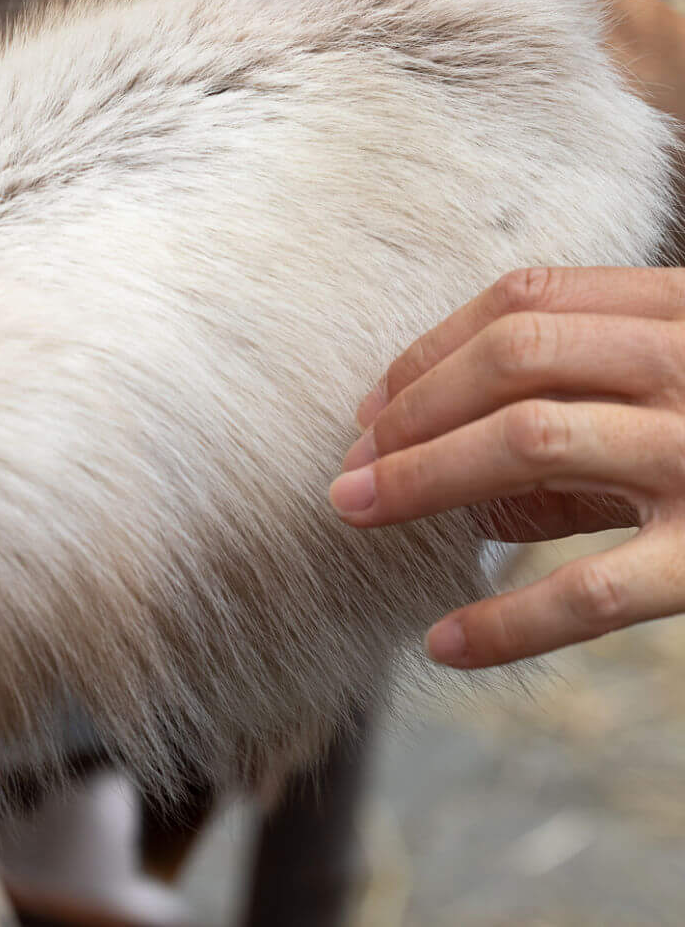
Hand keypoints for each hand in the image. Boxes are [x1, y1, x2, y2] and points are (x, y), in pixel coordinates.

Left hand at [329, 267, 684, 667]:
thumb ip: (591, 416)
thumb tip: (458, 484)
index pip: (526, 300)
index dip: (430, 348)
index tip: (372, 402)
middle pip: (511, 359)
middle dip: (409, 411)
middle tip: (346, 466)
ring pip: (530, 440)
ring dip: (420, 477)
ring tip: (355, 512)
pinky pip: (596, 588)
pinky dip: (508, 619)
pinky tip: (446, 642)